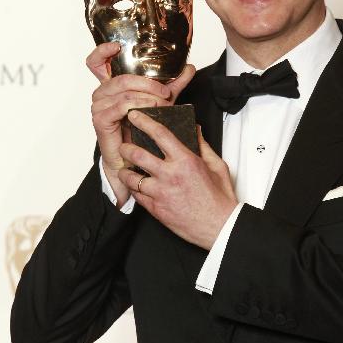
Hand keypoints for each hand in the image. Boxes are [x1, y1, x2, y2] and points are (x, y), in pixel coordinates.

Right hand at [86, 42, 195, 204]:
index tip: (118, 46)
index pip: (96, 62)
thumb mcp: (161, 101)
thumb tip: (189, 67)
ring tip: (161, 105)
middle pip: (121, 77)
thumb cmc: (143, 128)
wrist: (135, 157)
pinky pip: (121, 107)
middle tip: (166, 92)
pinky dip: (139, 106)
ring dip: (147, 96)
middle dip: (147, 83)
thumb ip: (173, 84)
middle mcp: (101, 93)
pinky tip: (151, 111)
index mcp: (111, 85)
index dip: (103, 51)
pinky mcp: (101, 120)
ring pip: (124, 92)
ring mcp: (99, 107)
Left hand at [118, 111, 237, 249]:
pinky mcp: (156, 209)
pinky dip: (133, 188)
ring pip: (131, 177)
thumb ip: (203, 145)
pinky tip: (135, 184)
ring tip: (125, 167)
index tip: (134, 115)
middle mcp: (170, 175)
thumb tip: (195, 130)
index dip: (144, 121)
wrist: (219, 227)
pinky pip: (136, 195)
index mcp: (186, 161)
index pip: (160, 134)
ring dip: (125, 170)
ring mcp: (160, 193)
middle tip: (123, 145)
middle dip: (126, 147)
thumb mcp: (217, 166)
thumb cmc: (219, 199)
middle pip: (137, 154)